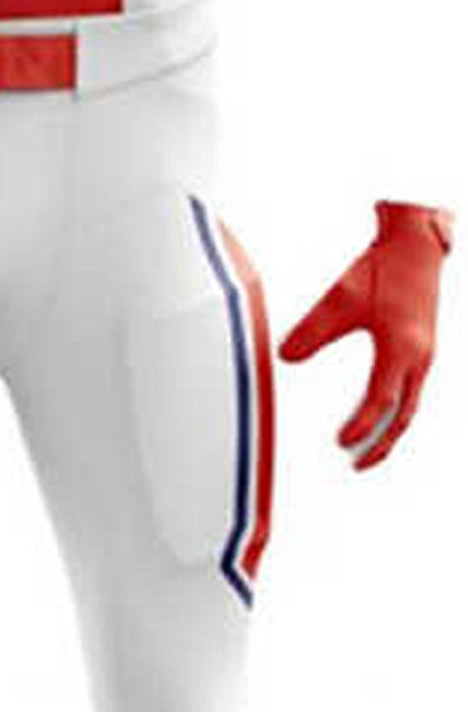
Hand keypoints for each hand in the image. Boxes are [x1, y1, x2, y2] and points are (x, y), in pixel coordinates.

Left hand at [280, 201, 451, 469]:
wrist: (417, 245)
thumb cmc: (383, 268)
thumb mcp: (341, 298)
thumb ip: (313, 330)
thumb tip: (286, 356)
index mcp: (402, 347)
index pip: (381, 400)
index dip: (362, 425)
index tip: (342, 443)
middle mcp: (420, 356)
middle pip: (404, 416)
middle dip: (382, 444)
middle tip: (358, 466)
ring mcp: (425, 354)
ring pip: (411, 406)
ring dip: (391, 432)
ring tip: (368, 452)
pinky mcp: (423, 349)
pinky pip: (413, 391)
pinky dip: (397, 412)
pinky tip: (380, 416)